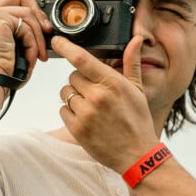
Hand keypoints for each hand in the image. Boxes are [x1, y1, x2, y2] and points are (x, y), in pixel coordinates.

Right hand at [0, 0, 53, 82]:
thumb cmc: (0, 70)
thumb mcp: (13, 46)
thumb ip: (23, 31)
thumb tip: (45, 29)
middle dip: (38, 7)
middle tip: (48, 27)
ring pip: (27, 11)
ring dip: (39, 34)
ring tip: (40, 53)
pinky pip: (26, 24)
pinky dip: (33, 43)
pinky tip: (32, 57)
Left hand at [52, 34, 157, 172]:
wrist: (137, 154)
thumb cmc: (138, 121)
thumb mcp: (137, 90)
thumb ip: (131, 63)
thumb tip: (136, 40)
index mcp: (112, 83)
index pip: (82, 59)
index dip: (66, 47)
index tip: (57, 40)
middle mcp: (97, 96)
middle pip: (72, 76)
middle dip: (80, 82)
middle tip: (94, 94)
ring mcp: (86, 113)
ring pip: (66, 93)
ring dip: (74, 98)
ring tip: (91, 108)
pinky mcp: (77, 129)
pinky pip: (63, 111)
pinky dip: (71, 113)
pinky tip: (86, 119)